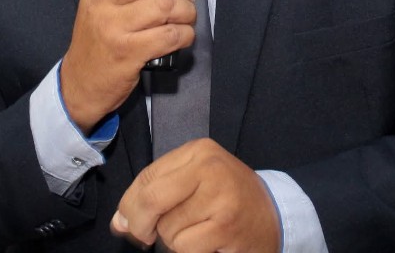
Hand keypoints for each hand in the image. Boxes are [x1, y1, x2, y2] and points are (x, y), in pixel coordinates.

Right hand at [60, 0, 195, 132]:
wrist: (79, 82)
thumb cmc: (97, 40)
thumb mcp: (99, 4)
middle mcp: (104, 0)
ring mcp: (114, 27)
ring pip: (166, 6)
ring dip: (187, 13)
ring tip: (187, 19)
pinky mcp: (128, 52)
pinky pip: (170, 35)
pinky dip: (185, 35)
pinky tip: (182, 37)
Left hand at [111, 139, 280, 252]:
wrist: (275, 217)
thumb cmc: (228, 200)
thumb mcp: (193, 185)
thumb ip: (155, 196)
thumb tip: (119, 222)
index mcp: (198, 151)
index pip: (146, 177)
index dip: (129, 205)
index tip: (130, 222)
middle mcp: (210, 166)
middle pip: (150, 199)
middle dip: (140, 224)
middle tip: (146, 237)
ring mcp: (220, 195)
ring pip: (166, 228)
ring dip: (173, 240)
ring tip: (197, 232)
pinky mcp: (225, 225)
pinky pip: (184, 247)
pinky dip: (189, 252)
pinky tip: (207, 244)